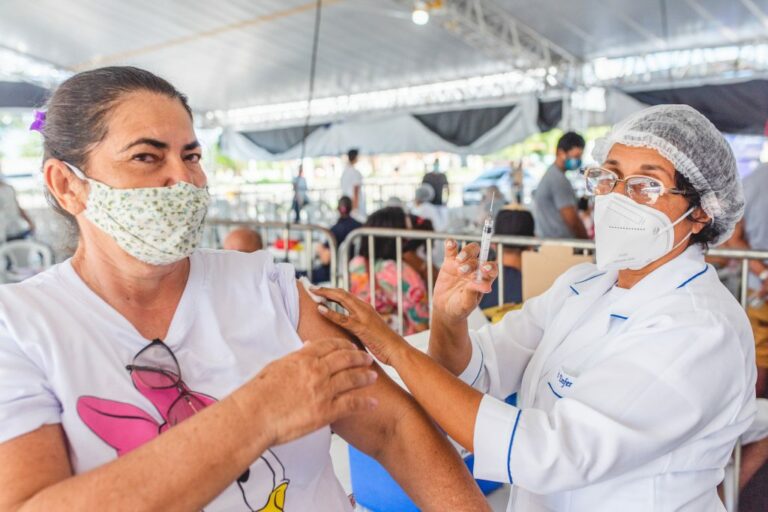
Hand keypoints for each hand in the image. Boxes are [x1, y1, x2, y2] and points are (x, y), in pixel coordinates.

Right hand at [250, 337, 377, 445]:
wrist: (254, 415)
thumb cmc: (259, 394)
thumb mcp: (276, 366)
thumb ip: (295, 356)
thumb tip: (308, 346)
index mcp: (303, 358)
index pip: (329, 345)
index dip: (344, 345)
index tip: (350, 346)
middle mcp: (316, 371)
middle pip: (345, 359)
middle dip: (359, 357)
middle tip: (367, 358)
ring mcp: (323, 390)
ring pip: (352, 378)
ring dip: (365, 376)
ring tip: (373, 376)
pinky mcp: (326, 411)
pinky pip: (352, 404)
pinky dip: (365, 403)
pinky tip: (373, 403)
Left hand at [311, 287, 408, 365]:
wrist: (397, 350)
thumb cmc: (383, 343)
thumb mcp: (368, 330)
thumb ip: (357, 325)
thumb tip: (345, 326)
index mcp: (365, 307)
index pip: (345, 295)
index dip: (331, 291)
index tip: (318, 290)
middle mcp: (364, 307)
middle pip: (341, 293)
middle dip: (325, 289)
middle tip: (311, 287)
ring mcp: (363, 315)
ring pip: (341, 299)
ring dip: (325, 294)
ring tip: (312, 292)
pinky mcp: (361, 327)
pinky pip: (342, 318)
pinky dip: (330, 312)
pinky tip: (319, 309)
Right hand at [432, 240, 497, 324]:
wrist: (445, 308)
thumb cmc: (460, 307)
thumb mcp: (467, 303)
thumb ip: (474, 292)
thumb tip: (486, 286)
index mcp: (484, 279)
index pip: (492, 268)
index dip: (490, 266)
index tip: (484, 269)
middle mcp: (476, 269)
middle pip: (480, 256)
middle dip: (472, 262)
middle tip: (462, 271)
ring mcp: (463, 264)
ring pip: (469, 250)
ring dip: (465, 253)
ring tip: (458, 262)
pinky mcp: (450, 262)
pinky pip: (452, 250)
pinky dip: (450, 244)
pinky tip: (450, 243)